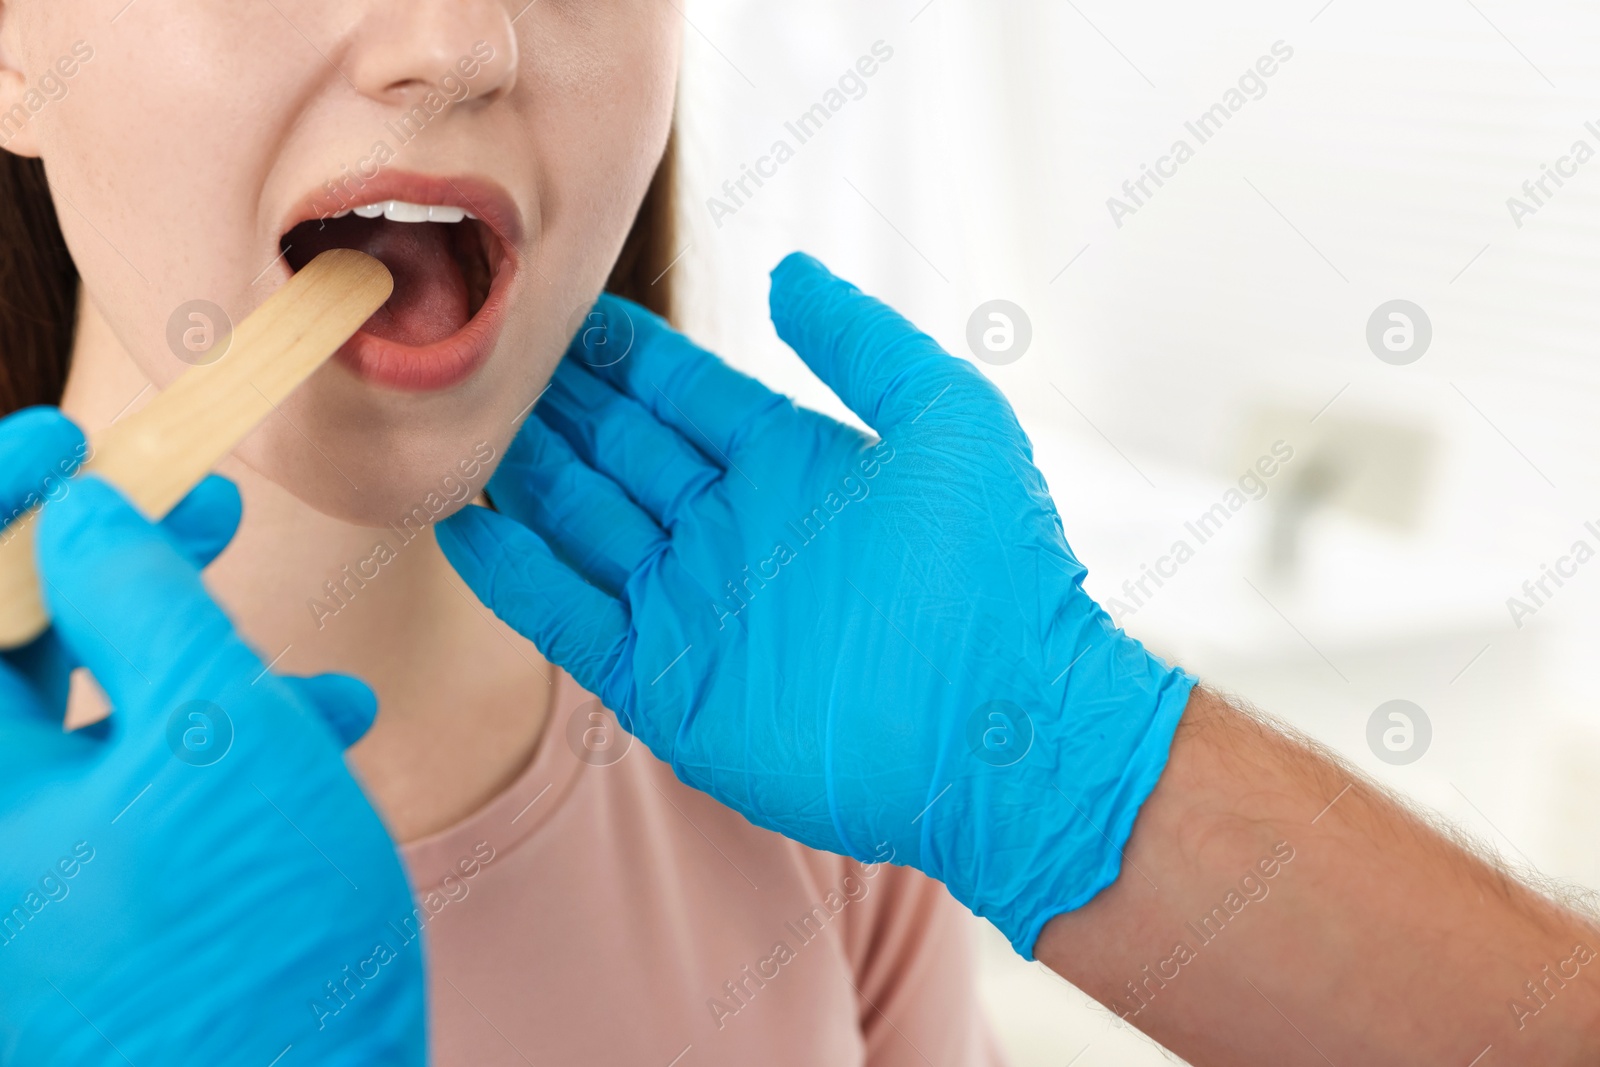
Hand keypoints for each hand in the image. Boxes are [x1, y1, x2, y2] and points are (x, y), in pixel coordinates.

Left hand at [0, 408, 422, 1064]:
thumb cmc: (250, 947)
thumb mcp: (220, 736)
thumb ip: (145, 605)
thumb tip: (87, 515)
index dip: (1, 502)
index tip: (74, 442)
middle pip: (9, 654)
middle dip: (115, 568)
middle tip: (197, 506)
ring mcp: (29, 879)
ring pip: (85, 721)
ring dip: (195, 661)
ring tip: (299, 640)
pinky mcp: (94, 908)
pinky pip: (128, 793)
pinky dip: (218, 749)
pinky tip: (325, 729)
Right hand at [439, 254, 1193, 955]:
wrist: (1003, 730)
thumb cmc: (996, 568)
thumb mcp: (946, 419)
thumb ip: (863, 340)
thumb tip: (790, 272)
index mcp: (788, 464)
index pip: (679, 392)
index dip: (618, 353)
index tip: (555, 305)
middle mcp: (729, 528)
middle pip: (616, 452)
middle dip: (554, 405)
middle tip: (482, 354)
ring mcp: (693, 607)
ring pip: (580, 525)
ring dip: (521, 477)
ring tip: (456, 424)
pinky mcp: (665, 684)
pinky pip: (569, 619)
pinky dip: (515, 576)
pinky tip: (464, 525)